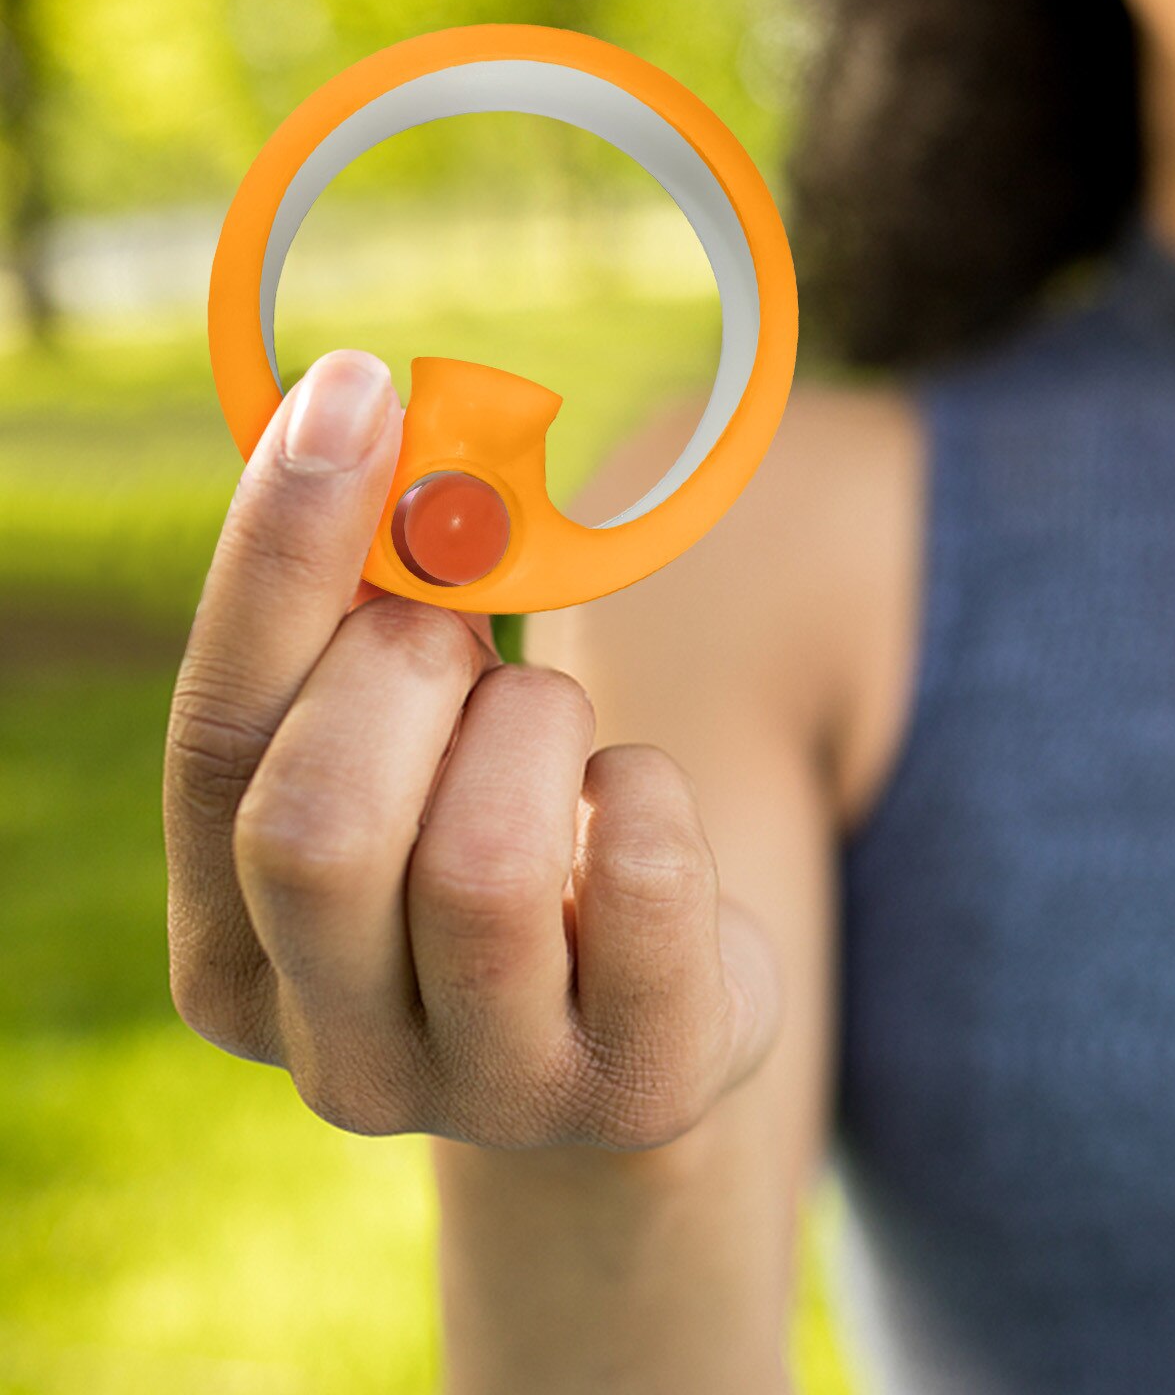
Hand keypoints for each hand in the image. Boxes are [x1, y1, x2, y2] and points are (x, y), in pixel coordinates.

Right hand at [163, 349, 781, 1150]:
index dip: (276, 559)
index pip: (213, 748)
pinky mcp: (634, 1088)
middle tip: (460, 631)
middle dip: (409, 672)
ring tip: (553, 732)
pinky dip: (646, 790)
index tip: (354, 394)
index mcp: (232, 960)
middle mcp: (334, 1056)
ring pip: (481, 860)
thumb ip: (355, 626)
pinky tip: (629, 812)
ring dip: (535, 728)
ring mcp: (488, 1095)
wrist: (637, 1017)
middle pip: (318, 826)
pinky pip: (641, 875)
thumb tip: (362, 424)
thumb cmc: (499, 843)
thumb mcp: (409, 748)